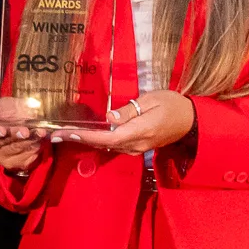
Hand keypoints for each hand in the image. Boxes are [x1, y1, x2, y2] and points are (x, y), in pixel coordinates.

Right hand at [0, 96, 50, 172]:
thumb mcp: (7, 103)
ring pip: (13, 150)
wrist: (15, 124)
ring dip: (28, 141)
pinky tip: (39, 140)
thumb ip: (9, 106)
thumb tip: (5, 110)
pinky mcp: (10, 163)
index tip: (2, 130)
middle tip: (25, 131)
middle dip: (15, 136)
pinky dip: (33, 148)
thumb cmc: (7, 111)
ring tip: (39, 132)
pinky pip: (23, 158)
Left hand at [56, 90, 194, 156]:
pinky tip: (87, 134)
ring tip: (67, 134)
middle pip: (104, 145)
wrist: (190, 121)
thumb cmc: (173, 105)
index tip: (69, 132)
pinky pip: (115, 146)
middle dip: (80, 139)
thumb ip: (130, 110)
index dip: (87, 136)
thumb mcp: (152, 100)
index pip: (108, 138)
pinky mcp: (137, 147)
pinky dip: (99, 141)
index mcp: (140, 131)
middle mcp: (136, 144)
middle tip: (57, 134)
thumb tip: (110, 118)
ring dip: (88, 140)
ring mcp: (137, 148)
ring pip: (108, 147)